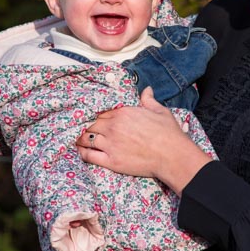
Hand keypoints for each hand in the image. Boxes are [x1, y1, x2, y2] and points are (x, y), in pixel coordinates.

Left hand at [77, 87, 210, 193]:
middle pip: (90, 123)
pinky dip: (82, 152)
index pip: (101, 111)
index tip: (91, 116)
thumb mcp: (160, 111)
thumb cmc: (168, 133)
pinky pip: (90, 155)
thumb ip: (149, 100)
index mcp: (123, 113)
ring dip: (80, 138)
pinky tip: (80, 151)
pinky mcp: (112, 161)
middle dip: (85, 125)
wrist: (172, 156)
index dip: (95, 114)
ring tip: (77, 138)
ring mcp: (111, 144)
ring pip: (86, 138)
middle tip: (80, 127)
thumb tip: (146, 90)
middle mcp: (113, 127)